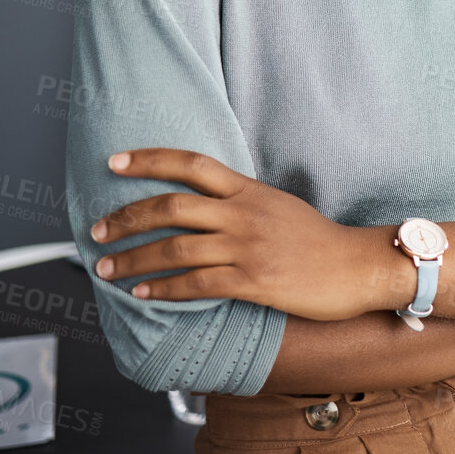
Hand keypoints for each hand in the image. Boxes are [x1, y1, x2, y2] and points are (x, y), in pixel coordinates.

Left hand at [88, 148, 386, 321]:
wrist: (357, 266)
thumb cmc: (319, 241)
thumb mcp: (278, 206)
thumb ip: (241, 202)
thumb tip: (203, 207)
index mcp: (249, 191)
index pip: (192, 165)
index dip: (150, 160)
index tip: (115, 162)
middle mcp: (244, 214)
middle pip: (172, 206)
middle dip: (126, 218)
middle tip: (97, 230)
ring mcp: (248, 247)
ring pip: (176, 249)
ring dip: (133, 259)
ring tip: (106, 268)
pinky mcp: (254, 281)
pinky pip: (197, 284)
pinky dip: (163, 289)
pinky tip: (143, 294)